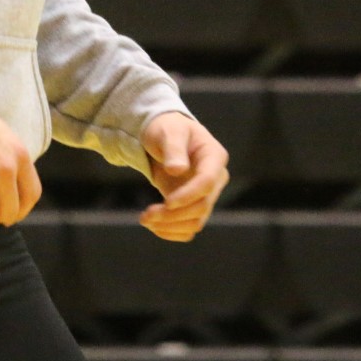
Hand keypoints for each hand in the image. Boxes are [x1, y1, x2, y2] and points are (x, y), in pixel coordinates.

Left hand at [139, 112, 228, 241]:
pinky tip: (153, 226)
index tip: (167, 203)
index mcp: (214, 157)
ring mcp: (206, 195)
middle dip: (173, 215)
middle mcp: (215, 179)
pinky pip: (188, 228)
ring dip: (169, 226)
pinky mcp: (194, 207)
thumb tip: (177, 170)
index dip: (189, 195)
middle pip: (201, 207)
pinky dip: (171, 232)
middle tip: (145, 215)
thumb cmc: (167, 129)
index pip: (207, 182)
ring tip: (145, 219)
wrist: (163, 138)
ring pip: (195, 222)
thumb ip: (173, 149)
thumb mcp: (169, 131)